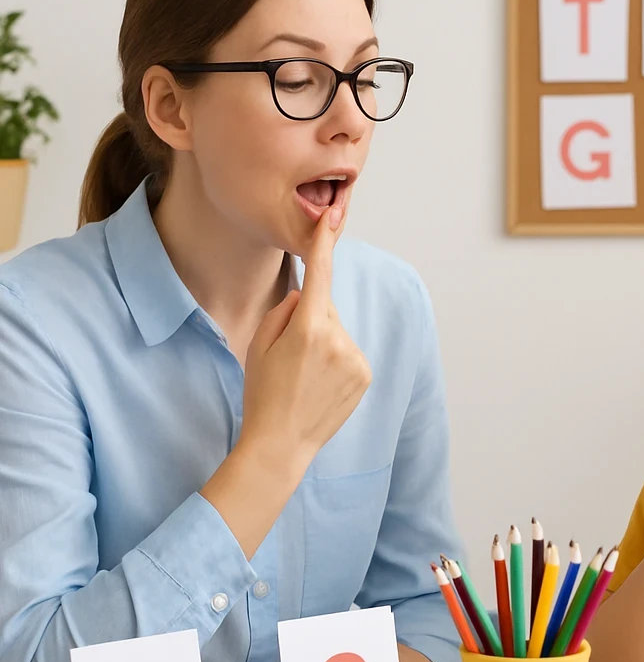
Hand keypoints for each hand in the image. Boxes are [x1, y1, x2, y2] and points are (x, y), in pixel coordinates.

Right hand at [238, 208, 371, 475]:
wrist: (281, 443)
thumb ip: (284, 311)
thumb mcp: (259, 344)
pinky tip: (320, 384)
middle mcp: (338, 340)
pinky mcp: (365, 374)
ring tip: (305, 375)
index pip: (319, 275)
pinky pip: (349, 352)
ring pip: (339, 332)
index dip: (323, 244)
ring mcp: (356, 358)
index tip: (331, 217)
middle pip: (326, 309)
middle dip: (311, 319)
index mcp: (308, 328)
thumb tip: (307, 295)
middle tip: (291, 354)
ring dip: (325, 342)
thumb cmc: (262, 393)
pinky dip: (337, 359)